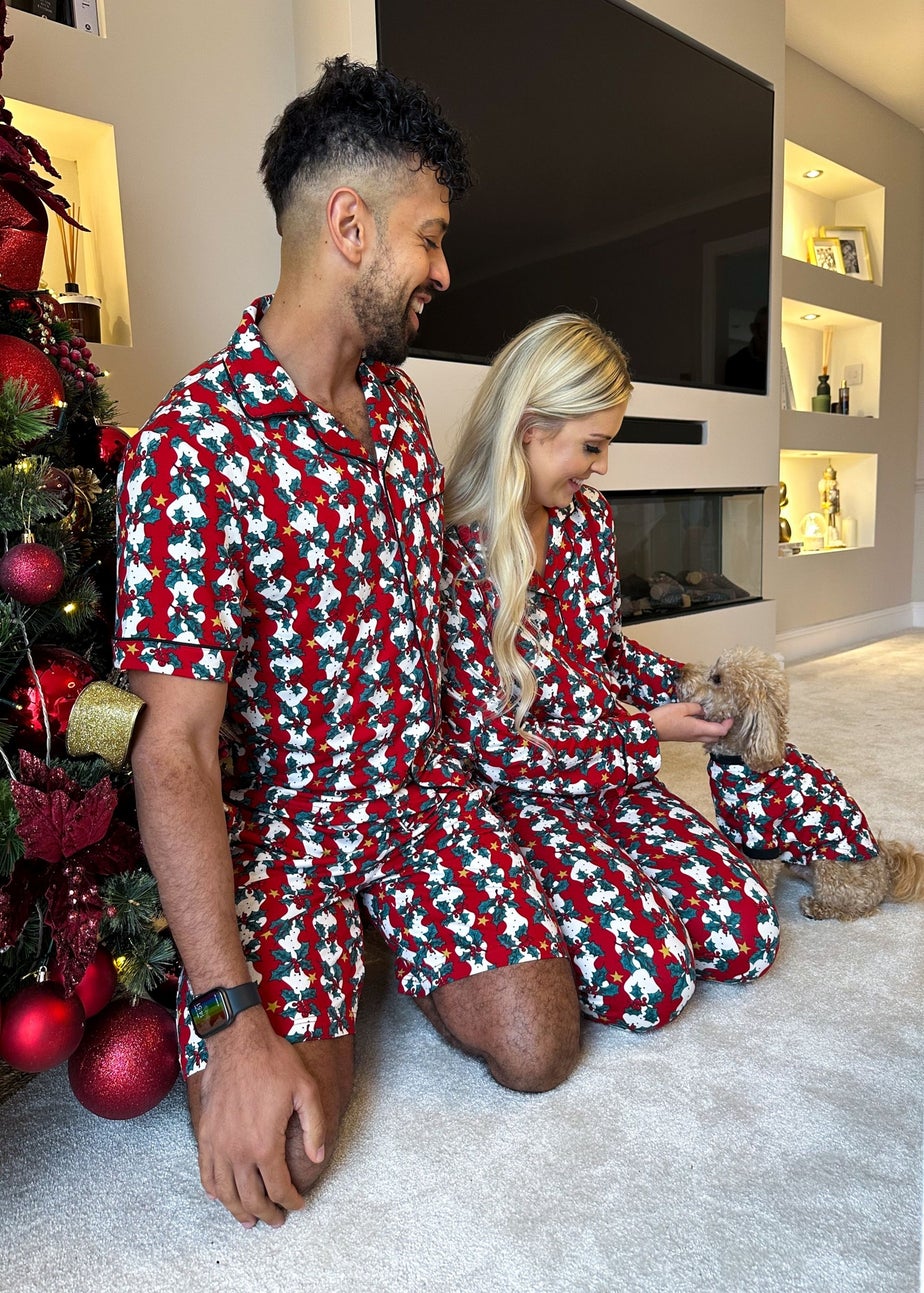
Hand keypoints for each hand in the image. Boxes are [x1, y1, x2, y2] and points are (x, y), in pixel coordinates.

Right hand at [194, 1013, 325, 1227]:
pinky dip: (214, 1190)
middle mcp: (238, 1151)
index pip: (278, 1187)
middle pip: (251, 1198)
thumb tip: (317, 1159)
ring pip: (226, 1193)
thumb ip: (314, 1128)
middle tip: (276, 1220)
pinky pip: (206, 1173)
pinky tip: (221, 1197)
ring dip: (238, 1210)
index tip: (298, 1205)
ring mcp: (217, 1144)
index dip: (290, 1201)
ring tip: (250, 1220)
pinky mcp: (204, 1135)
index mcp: (265, 1144)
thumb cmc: (274, 1063)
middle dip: (267, 1213)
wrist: (238, 1042)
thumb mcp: (306, 1090)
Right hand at [649, 701, 732, 744]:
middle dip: (723, 728)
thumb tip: (705, 709)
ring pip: (709, 737)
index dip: (728, 724)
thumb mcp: (682, 707)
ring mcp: (690, 738)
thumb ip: (697, 707)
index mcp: (698, 729)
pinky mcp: (684, 737)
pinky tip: (701, 718)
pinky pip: (700, 735)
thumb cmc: (664, 718)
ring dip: (714, 729)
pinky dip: (706, 729)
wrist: (649, 729)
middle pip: (716, 737)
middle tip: (725, 717)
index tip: (731, 716)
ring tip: (714, 717)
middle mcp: (696, 736)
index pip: (720, 731)